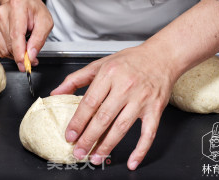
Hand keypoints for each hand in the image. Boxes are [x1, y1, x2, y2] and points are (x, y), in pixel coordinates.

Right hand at [0, 0, 52, 70]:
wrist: (22, 1)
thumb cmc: (34, 11)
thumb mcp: (45, 22)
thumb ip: (39, 40)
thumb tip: (31, 56)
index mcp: (17, 7)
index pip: (16, 34)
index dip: (19, 52)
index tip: (24, 63)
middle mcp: (2, 12)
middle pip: (9, 44)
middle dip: (21, 55)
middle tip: (31, 57)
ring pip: (3, 49)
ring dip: (15, 54)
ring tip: (24, 46)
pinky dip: (7, 51)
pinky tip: (14, 43)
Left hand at [51, 45, 175, 169]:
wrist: (161, 57)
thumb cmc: (130, 60)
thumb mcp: (100, 64)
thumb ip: (76, 79)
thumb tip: (56, 92)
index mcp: (109, 74)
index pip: (90, 102)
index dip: (78, 121)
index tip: (70, 135)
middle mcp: (126, 87)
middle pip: (103, 118)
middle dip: (88, 138)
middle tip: (78, 151)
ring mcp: (142, 99)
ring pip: (121, 127)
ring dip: (107, 146)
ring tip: (95, 157)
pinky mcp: (155, 109)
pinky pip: (148, 133)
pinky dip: (141, 150)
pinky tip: (132, 161)